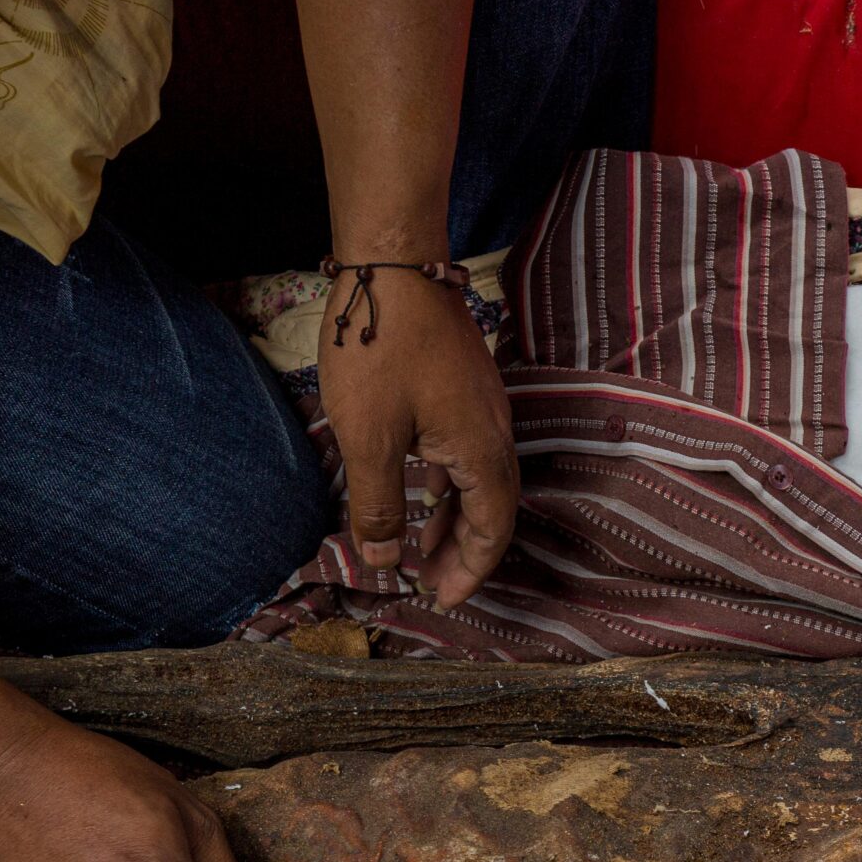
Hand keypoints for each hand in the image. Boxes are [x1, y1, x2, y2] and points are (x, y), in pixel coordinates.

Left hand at [319, 264, 517, 608]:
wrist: (391, 261)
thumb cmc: (378, 346)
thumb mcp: (369, 438)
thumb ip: (380, 505)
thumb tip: (384, 560)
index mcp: (481, 450)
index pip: (491, 530)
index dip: (469, 572)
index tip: (439, 600)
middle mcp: (493, 430)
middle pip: (492, 510)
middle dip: (462, 553)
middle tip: (430, 586)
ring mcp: (481, 405)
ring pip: (479, 480)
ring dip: (454, 519)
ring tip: (424, 549)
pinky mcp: (463, 386)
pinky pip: (467, 451)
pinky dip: (449, 483)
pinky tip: (424, 489)